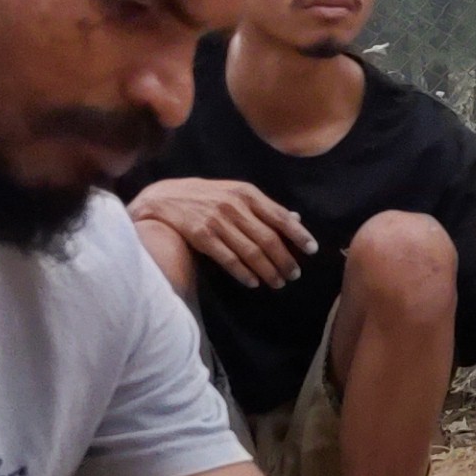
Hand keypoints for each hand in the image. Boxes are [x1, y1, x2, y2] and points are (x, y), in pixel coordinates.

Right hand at [133, 177, 313, 288]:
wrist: (162, 198)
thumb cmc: (203, 196)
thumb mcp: (234, 192)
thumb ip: (262, 206)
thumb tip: (295, 218)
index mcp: (246, 193)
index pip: (280, 216)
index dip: (298, 235)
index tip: (312, 250)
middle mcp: (234, 206)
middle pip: (268, 239)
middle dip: (285, 260)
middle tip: (294, 275)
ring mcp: (217, 221)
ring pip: (251, 252)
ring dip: (268, 270)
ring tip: (278, 283)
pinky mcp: (201, 236)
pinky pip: (228, 259)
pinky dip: (243, 273)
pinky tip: (253, 282)